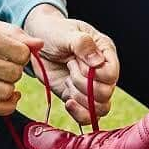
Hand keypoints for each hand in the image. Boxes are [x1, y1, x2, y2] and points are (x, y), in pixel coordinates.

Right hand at [0, 0, 40, 115]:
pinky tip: (6, 96)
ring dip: (10, 86)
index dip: (23, 53)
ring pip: (4, 93)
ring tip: (4, 77)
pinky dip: (4, 106)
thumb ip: (10, 32)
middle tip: (8, 62)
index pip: (20, 53)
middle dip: (17, 69)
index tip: (16, 50)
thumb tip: (38, 44)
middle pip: (14, 74)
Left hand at [22, 4, 119, 126]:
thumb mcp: (66, 33)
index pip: (111, 73)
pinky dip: (79, 113)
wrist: (37, 43)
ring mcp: (91, 87)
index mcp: (105, 52)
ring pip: (100, 108)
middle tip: (70, 67)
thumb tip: (97, 62)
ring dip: (80, 97)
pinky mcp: (78, 98)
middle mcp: (102, 71)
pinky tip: (68, 101)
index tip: (76, 61)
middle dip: (83, 84)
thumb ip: (82, 44)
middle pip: (106, 93)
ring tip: (68, 80)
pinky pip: (87, 116)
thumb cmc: (54, 32)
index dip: (94, 74)